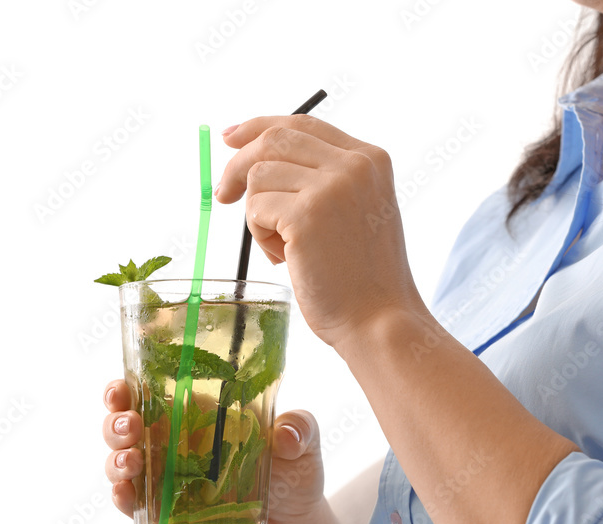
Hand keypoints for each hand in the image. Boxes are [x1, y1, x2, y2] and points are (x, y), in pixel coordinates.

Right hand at [102, 379, 337, 523]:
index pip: (153, 390)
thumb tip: (286, 435)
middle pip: (127, 424)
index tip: (122, 387)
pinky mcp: (168, 517)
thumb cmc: (296, 475)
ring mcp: (168, 481)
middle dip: (116, 422)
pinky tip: (127, 495)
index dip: (128, 386)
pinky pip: (136, 507)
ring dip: (116, 460)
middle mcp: (175, 443)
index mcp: (200, 414)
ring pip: (123, 463)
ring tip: (131, 461)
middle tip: (130, 425)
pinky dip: (125, 500)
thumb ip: (302, 428)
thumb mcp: (306, 443)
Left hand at [215, 115, 427, 348]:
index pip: (303, 123)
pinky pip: (255, 209)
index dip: (260, 126)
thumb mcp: (357, 211)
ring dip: (259, 215)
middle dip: (239, 164)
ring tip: (286, 249)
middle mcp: (354, 165)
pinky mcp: (306, 215)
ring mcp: (331, 187)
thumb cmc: (363, 278)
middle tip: (223, 195)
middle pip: (274, 139)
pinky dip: (260, 237)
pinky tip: (288, 260)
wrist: (379, 320)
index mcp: (370, 160)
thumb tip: (259, 158)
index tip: (231, 138)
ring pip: (259, 176)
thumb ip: (324, 180)